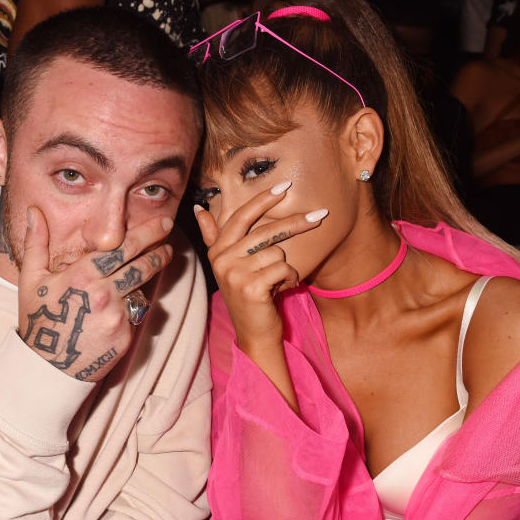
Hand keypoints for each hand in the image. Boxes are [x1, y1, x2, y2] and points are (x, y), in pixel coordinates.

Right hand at [18, 207, 173, 381]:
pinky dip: (132, 306)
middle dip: (159, 247)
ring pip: (141, 288)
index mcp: (81, 277)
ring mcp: (116, 316)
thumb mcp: (31, 280)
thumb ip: (36, 244)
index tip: (161, 224)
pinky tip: (123, 304)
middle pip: (141, 265)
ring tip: (162, 257)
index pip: (121, 249)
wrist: (49, 367)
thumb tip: (34, 211)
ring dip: (151, 273)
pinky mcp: (126, 335)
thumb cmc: (39, 320)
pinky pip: (135, 313)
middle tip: (170, 231)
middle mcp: (103, 295)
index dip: (146, 234)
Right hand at [194, 182, 326, 350]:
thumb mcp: (229, 265)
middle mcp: (222, 260)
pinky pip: (284, 268)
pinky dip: (290, 278)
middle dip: (296, 222)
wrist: (254, 334)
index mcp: (217, 250)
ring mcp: (235, 274)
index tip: (285, 186)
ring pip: (277, 252)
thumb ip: (214, 236)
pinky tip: (282, 289)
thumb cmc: (248, 296)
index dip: (263, 200)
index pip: (241, 216)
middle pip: (265, 231)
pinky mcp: (251, 287)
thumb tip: (198, 209)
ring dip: (287, 267)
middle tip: (321, 214)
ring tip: (278, 281)